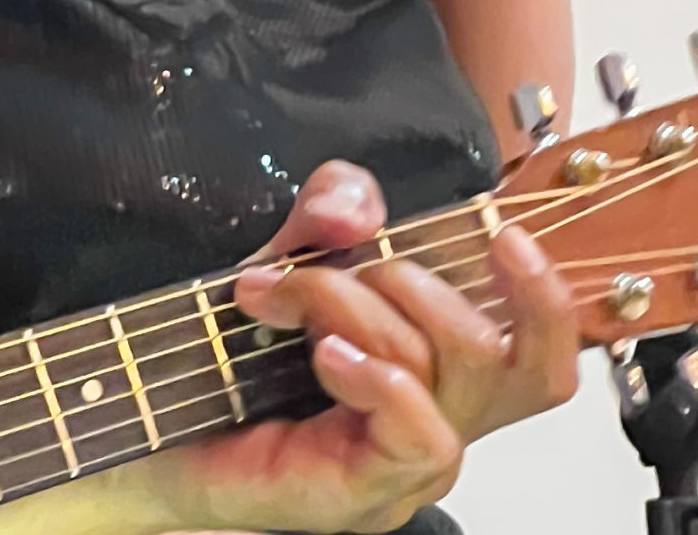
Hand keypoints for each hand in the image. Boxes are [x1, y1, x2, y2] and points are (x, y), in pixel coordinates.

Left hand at [139, 162, 578, 532]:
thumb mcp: (281, 264)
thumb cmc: (224, 364)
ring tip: (278, 296)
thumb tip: (355, 207)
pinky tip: (325, 353)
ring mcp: (404, 466)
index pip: (540, 352)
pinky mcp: (366, 491)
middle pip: (500, 354)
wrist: (151, 433)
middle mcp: (434, 423)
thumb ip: (325, 219)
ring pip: (442, 371)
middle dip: (408, 278)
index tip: (502, 232)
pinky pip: (421, 429)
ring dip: (354, 305)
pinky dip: (378, 373)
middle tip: (319, 265)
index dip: (546, 295)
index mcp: (435, 375)